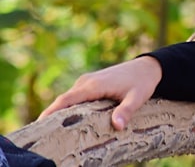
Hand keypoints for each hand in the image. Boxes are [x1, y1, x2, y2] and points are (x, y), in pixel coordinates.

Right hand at [40, 56, 162, 129]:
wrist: (147, 66)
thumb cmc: (142, 82)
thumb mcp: (137, 97)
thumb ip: (126, 111)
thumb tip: (117, 126)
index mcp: (94, 85)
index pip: (67, 100)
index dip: (51, 112)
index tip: (39, 124)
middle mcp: (86, 82)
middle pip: (62, 100)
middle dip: (50, 115)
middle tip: (41, 134)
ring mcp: (87, 81)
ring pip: (67, 98)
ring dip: (58, 112)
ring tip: (49, 131)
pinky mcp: (89, 83)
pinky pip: (73, 96)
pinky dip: (66, 107)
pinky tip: (64, 120)